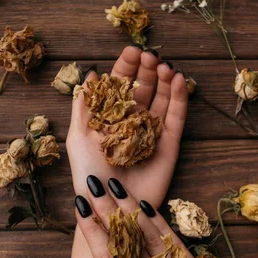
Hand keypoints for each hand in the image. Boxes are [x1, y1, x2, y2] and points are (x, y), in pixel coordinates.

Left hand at [67, 46, 187, 207]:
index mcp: (109, 117)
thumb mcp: (78, 137)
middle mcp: (132, 122)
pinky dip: (180, 99)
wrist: (112, 206)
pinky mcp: (170, 144)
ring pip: (162, 99)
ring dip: (164, 80)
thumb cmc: (89, 175)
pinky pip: (176, 118)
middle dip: (147, 70)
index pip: (119, 85)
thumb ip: (83, 106)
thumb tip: (91, 73)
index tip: (132, 51)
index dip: (126, 67)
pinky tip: (179, 81)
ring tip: (165, 65)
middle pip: (143, 88)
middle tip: (150, 56)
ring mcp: (152, 132)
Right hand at [74, 181, 257, 257]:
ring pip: (151, 235)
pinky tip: (145, 204)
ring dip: (130, 207)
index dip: (93, 232)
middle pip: (128, 241)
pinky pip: (175, 242)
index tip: (81, 210)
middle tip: (92, 186)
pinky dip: (158, 221)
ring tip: (114, 186)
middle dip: (107, 210)